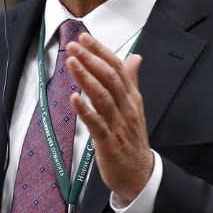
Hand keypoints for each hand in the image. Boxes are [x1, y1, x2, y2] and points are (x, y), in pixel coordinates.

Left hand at [66, 33, 152, 205]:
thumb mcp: (134, 107)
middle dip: (91, 60)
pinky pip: (97, 124)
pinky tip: (74, 98)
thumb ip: (132, 81)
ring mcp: (118, 125)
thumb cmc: (132, 139)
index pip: (118, 68)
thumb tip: (134, 57)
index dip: (101, 51)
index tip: (85, 38)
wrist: (140, 174)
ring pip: (103, 97)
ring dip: (86, 78)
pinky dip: (85, 110)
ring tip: (72, 63)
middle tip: (74, 45)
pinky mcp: (109, 143)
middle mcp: (127, 108)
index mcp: (132, 98)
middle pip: (110, 78)